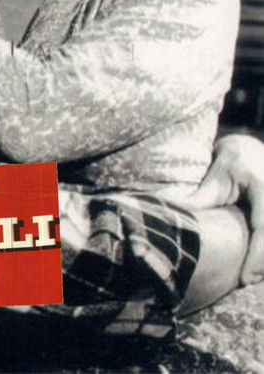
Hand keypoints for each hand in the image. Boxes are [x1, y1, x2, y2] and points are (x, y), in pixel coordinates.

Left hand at [182, 134, 263, 285]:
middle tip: (245, 280)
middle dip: (262, 264)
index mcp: (261, 183)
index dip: (257, 255)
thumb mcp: (215, 178)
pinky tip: (256, 265)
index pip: (263, 225)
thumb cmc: (229, 163)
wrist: (248, 149)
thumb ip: (199, 199)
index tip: (245, 277)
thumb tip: (173, 217)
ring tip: (249, 275)